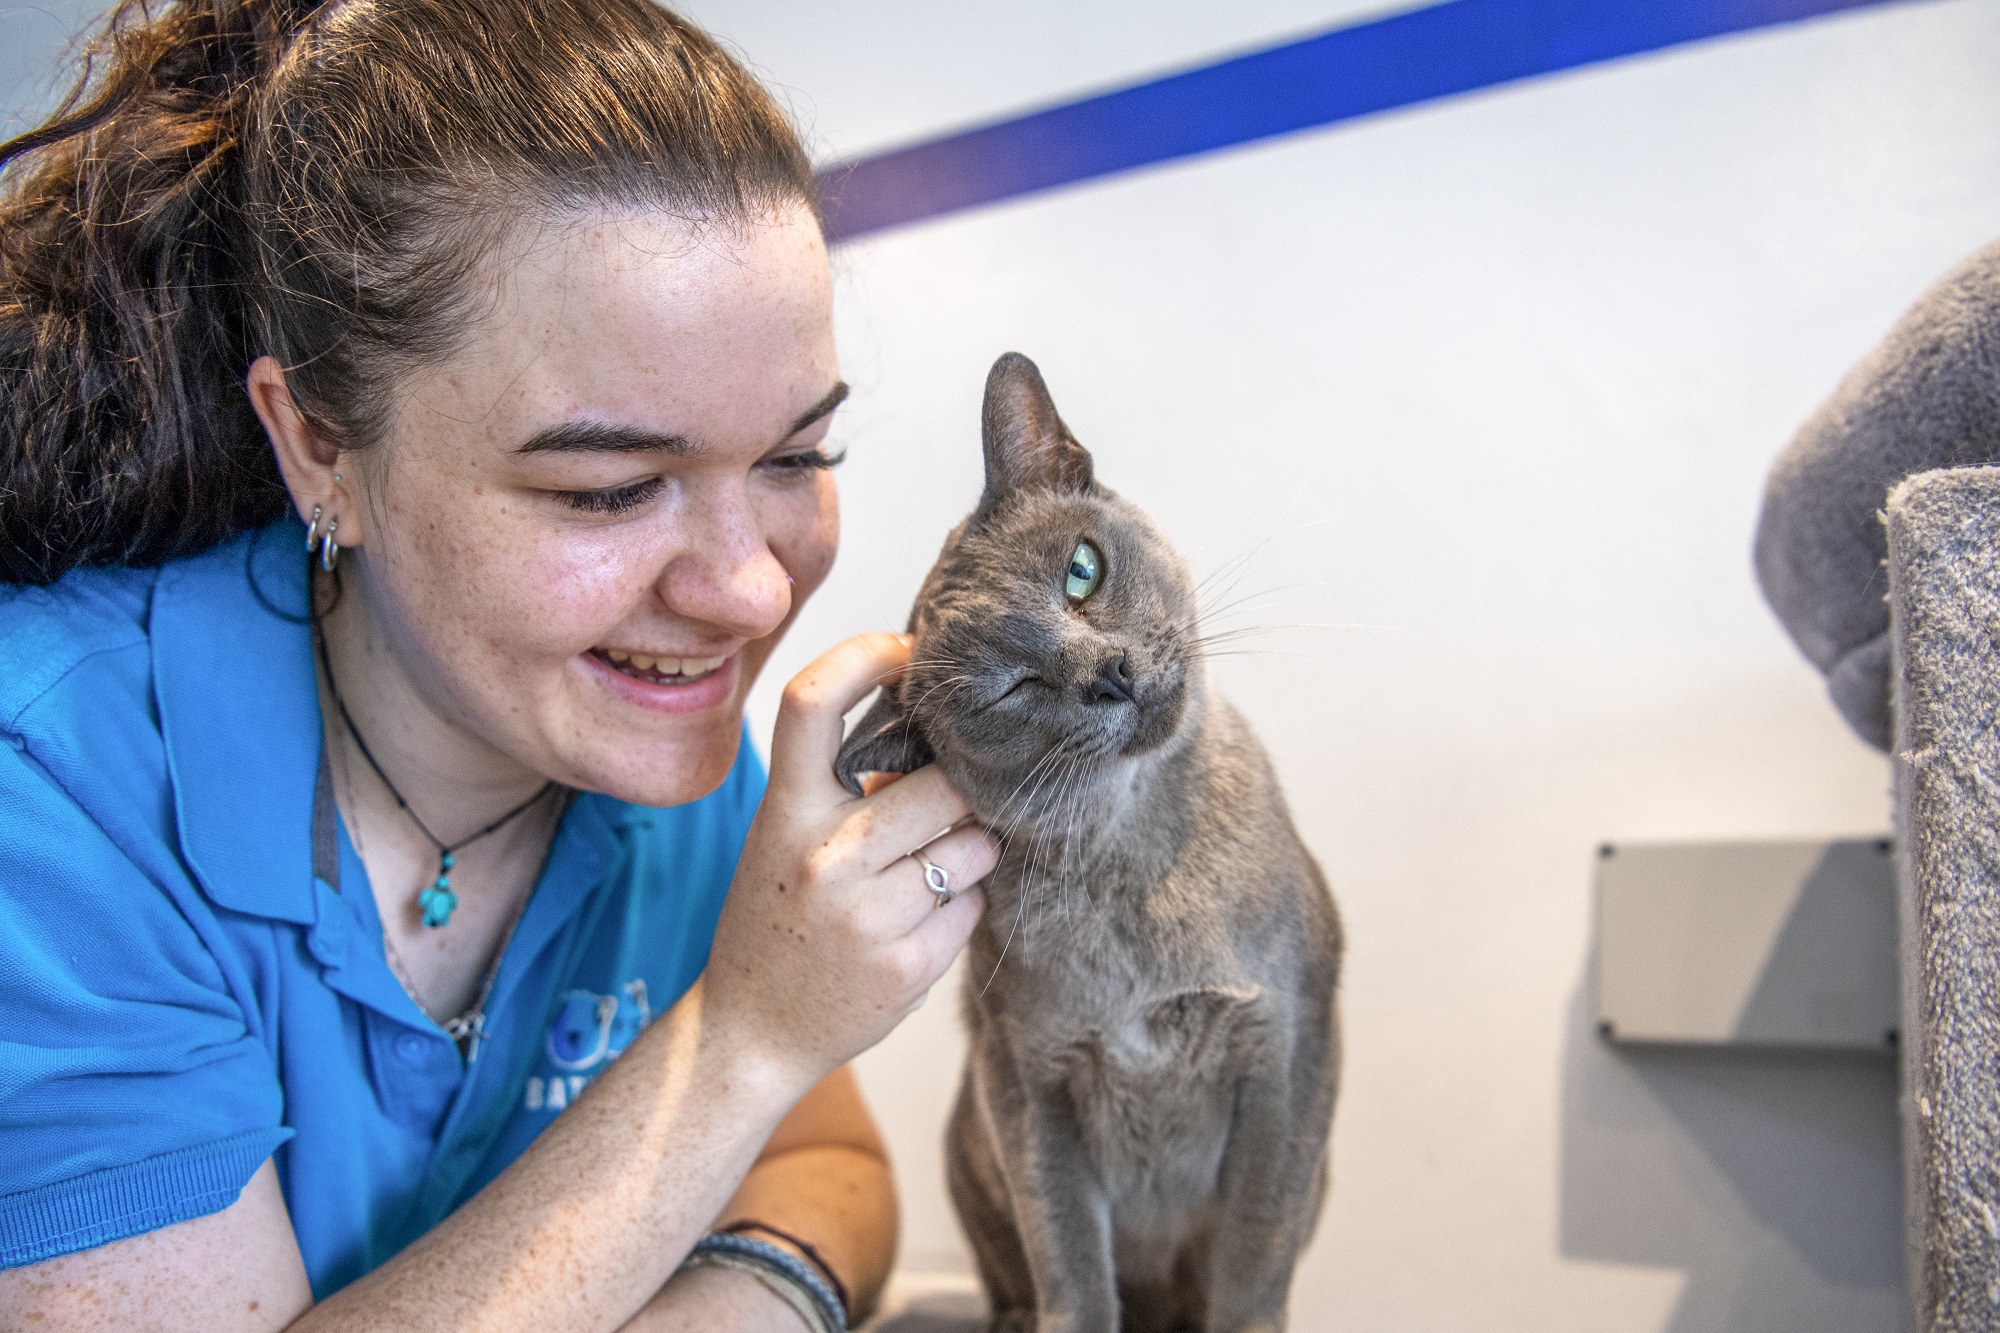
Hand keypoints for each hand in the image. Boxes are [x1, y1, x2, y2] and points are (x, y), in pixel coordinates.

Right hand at [705, 632, 994, 1091]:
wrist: (752, 1034)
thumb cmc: (776, 920)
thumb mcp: (784, 838)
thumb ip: (846, 787)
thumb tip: (940, 728)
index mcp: (783, 810)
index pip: (813, 700)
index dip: (868, 654)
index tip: (911, 652)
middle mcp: (824, 856)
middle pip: (942, 783)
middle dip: (959, 796)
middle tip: (942, 813)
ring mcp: (868, 914)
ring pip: (974, 845)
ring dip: (968, 853)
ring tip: (925, 876)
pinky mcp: (909, 964)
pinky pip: (974, 905)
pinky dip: (962, 908)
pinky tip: (918, 926)